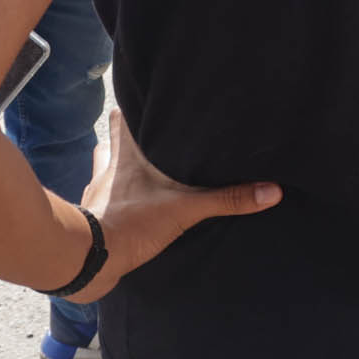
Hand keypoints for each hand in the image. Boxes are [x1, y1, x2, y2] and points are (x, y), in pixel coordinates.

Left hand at [70, 109, 280, 303]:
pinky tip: (121, 208)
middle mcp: (108, 167)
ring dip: (113, 167)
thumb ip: (227, 199)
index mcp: (127, 155)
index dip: (130, 106)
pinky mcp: (89, 218)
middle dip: (123, 136)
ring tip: (132, 170)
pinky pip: (97, 200)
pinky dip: (107, 200)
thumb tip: (271, 190)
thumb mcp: (185, 209)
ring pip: (101, 168)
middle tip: (144, 135)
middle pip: (109, 138)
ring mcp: (95, 192)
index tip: (145, 99)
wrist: (87, 260)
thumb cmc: (131, 223)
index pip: (121, 116)